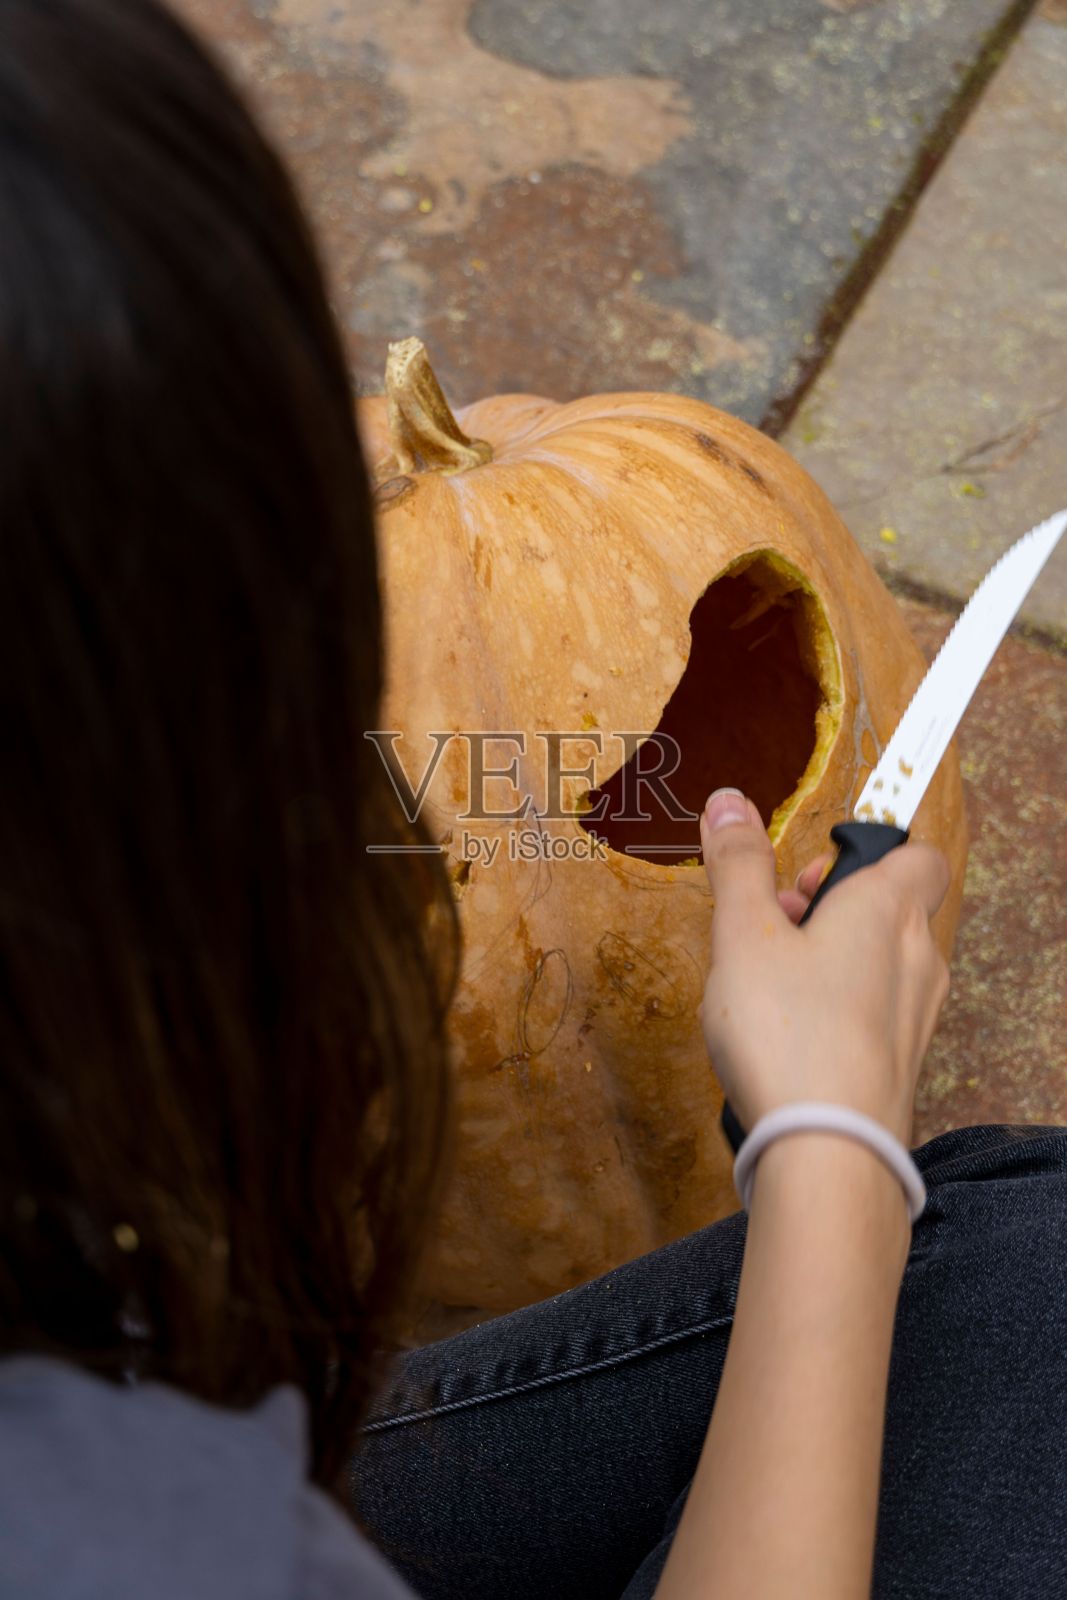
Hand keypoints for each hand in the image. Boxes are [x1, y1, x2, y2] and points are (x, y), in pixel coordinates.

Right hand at [699, 788, 950, 1146]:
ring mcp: (917, 1014)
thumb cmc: (789, 1035)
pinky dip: (837, 1009)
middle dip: (828, 907)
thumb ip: (737, 865)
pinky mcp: (904, 1063)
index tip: (806, 872)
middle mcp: (917, 955)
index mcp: (887, 908)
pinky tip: (787, 1036)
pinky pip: (875, 1013)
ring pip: (880, 962)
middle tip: (774, 928)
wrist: (828, 1151)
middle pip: (888, 906)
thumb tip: (729, 803)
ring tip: (770, 986)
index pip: (915, 853)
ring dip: (829, 959)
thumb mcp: (743, 935)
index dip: (864, 851)